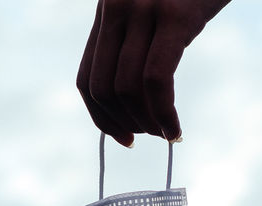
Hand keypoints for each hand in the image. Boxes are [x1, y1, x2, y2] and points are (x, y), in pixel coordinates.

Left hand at [77, 0, 231, 145]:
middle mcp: (117, 9)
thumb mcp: (155, 8)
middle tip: (148, 135)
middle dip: (123, 124)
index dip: (99, 117)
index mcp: (107, 11)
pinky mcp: (175, 16)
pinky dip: (164, 113)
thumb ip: (138, 41)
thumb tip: (132, 98)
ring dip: (146, 122)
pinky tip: (175, 128)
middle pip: (103, 89)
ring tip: (165, 132)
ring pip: (127, 89)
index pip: (85, 79)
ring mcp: (143, 11)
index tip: (121, 137)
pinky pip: (156, 80)